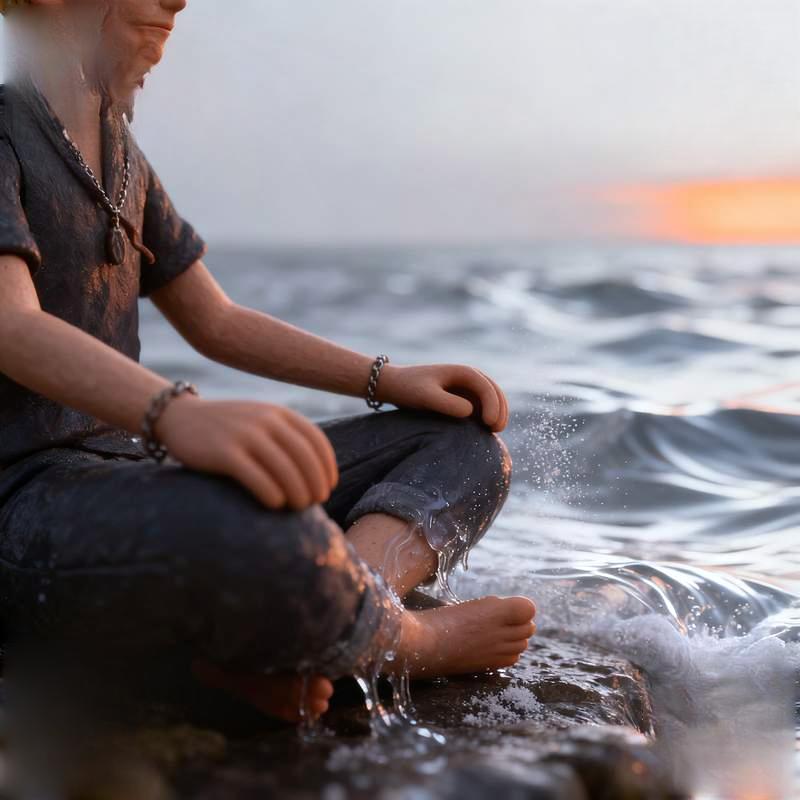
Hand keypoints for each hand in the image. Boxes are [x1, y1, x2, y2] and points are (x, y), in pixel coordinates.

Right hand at [156, 397, 338, 509]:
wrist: (180, 417)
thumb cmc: (228, 428)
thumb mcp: (260, 420)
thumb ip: (285, 437)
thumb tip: (315, 473)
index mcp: (278, 413)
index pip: (315, 440)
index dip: (327, 465)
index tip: (330, 485)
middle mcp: (265, 420)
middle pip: (304, 457)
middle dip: (316, 482)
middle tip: (318, 502)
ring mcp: (245, 435)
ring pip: (284, 469)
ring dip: (298, 492)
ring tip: (301, 508)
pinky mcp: (224, 453)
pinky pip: (256, 477)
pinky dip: (272, 493)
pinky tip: (276, 504)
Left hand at [377, 364, 508, 431]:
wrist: (396, 385)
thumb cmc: (409, 389)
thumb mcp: (425, 396)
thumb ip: (447, 403)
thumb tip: (471, 412)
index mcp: (464, 372)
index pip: (487, 388)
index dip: (493, 405)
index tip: (489, 424)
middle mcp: (470, 378)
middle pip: (495, 393)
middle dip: (500, 410)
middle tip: (496, 430)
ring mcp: (468, 389)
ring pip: (492, 401)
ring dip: (497, 415)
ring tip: (493, 432)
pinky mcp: (464, 399)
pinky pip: (482, 409)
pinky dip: (487, 418)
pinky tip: (484, 432)